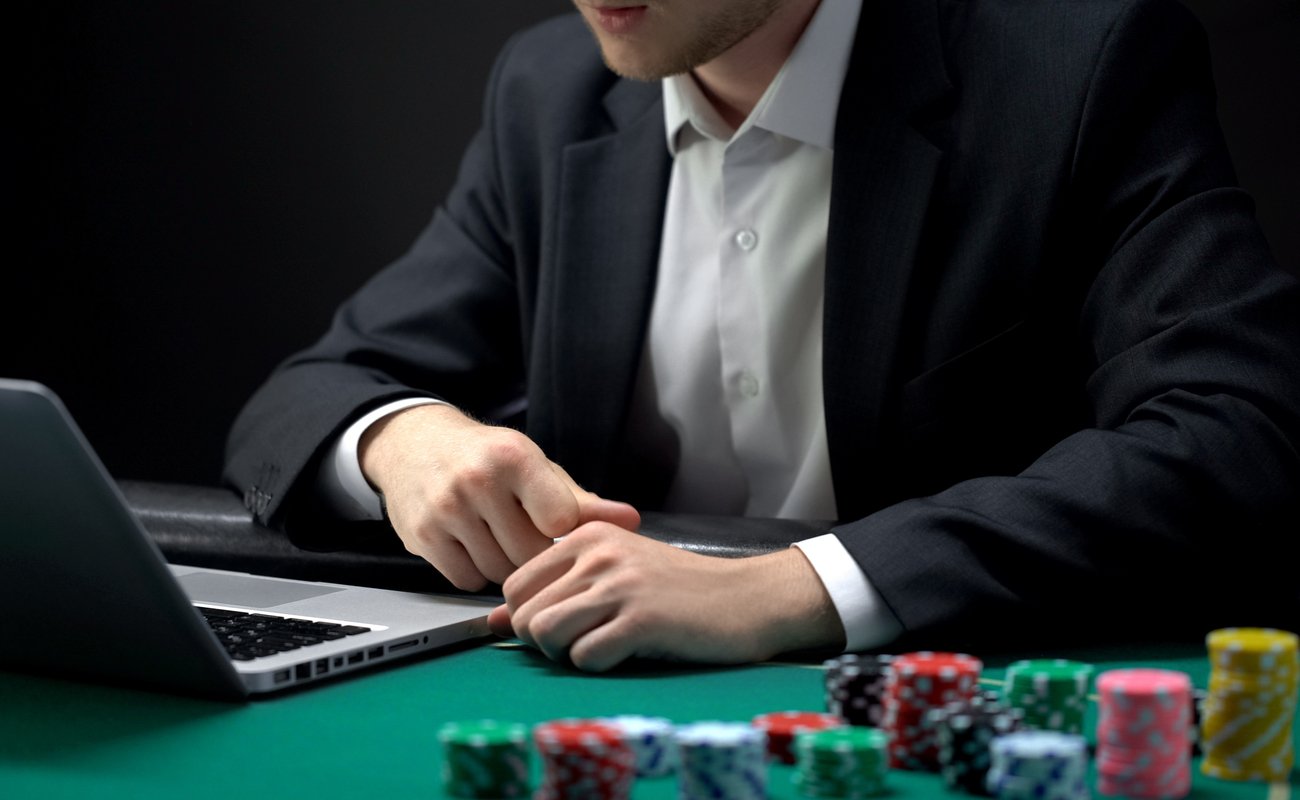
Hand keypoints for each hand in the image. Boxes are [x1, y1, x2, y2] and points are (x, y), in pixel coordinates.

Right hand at [359, 404, 639, 589]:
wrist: (414, 444)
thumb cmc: (486, 457)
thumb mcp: (537, 468)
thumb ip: (583, 502)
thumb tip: (631, 521)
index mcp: (514, 457)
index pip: (559, 523)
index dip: (561, 531)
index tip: (552, 524)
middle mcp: (477, 481)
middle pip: (529, 554)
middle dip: (533, 552)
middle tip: (524, 534)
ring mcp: (446, 510)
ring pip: (498, 572)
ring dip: (505, 565)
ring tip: (497, 536)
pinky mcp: (423, 536)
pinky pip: (466, 579)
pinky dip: (475, 571)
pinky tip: (473, 545)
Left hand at [487, 523, 844, 670]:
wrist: (747, 598)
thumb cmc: (679, 588)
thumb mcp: (615, 572)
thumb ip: (556, 590)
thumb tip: (493, 621)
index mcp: (587, 536)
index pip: (515, 584)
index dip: (527, 617)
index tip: (561, 626)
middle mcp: (598, 554)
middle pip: (525, 614)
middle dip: (545, 642)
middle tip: (585, 641)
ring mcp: (620, 585)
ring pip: (546, 634)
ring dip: (568, 654)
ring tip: (602, 646)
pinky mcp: (642, 620)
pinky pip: (586, 657)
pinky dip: (600, 665)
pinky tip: (629, 651)